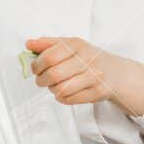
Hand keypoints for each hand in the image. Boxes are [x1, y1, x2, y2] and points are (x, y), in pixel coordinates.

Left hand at [24, 36, 143, 115]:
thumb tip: (28, 44)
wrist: (115, 73)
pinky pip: (69, 99)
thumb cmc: (89, 58)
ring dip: (52, 89)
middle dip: (42, 80)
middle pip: (53, 75)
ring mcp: (94, 77)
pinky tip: (64, 92)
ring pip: (61, 89)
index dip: (37, 65)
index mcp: (77, 45)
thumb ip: (48, 44)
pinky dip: (61, 98)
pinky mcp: (97, 92)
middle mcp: (87, 59)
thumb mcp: (70, 45)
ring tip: (54, 86)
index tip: (35, 68)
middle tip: (41, 80)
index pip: (49, 56)